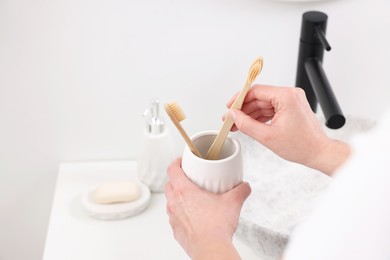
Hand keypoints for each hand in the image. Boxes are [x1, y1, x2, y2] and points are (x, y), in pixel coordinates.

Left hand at [165, 158, 250, 259]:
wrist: (211, 249)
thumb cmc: (216, 227)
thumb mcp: (232, 203)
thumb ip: (240, 191)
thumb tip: (245, 187)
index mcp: (184, 191)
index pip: (172, 170)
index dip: (175, 163)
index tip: (181, 161)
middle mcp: (175, 203)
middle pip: (169, 185)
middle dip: (177, 179)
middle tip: (189, 178)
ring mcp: (173, 218)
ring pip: (170, 201)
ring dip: (178, 197)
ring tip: (192, 197)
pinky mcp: (176, 230)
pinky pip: (175, 216)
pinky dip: (181, 213)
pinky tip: (194, 215)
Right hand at [227, 85, 349, 174]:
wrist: (318, 153)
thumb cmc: (302, 145)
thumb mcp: (267, 136)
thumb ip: (246, 124)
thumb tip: (234, 116)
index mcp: (286, 96)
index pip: (256, 91)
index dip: (239, 99)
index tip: (230, 107)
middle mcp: (290, 95)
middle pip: (259, 97)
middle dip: (243, 109)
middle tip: (231, 119)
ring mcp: (291, 101)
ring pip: (263, 104)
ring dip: (250, 114)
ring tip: (238, 125)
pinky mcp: (291, 108)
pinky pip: (271, 109)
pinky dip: (260, 117)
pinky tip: (250, 125)